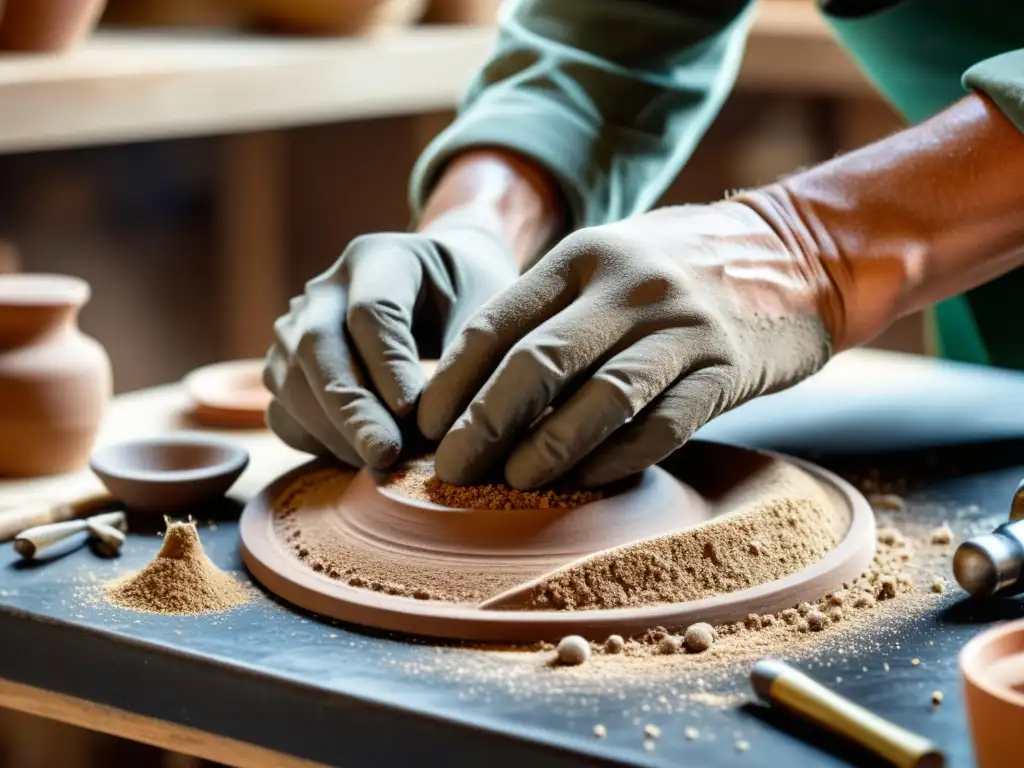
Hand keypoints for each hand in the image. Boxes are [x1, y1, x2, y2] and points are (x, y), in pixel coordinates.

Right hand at [263, 210, 516, 468]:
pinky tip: (360, 457)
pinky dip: (317, 442)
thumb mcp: (485, 312)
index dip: (387, 365)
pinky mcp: (286, 369)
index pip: (370, 311)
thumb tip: (439, 428)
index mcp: (379, 259)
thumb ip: (466, 359)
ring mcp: (296, 327)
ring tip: (386, 462)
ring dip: (334, 431)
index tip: (412, 412)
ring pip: (291, 383)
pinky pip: (283, 413)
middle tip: (386, 454)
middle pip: (317, 347)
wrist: (444, 289)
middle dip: (351, 409)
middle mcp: (325, 289)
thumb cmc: (470, 301)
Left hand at [418, 204, 835, 488]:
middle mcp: (629, 285)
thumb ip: (549, 307)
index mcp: (584, 254)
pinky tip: (586, 482)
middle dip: (484, 425)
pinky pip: (663, 425)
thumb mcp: (609, 257)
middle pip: (537, 364)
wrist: (799, 252)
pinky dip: (619, 458)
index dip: (452, 383)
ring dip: (546, 450)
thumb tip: (472, 380)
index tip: (427, 427)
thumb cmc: (680, 265)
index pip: (497, 324)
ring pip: (599, 398)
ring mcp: (682, 327)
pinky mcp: (727, 369)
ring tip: (509, 483)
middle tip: (451, 471)